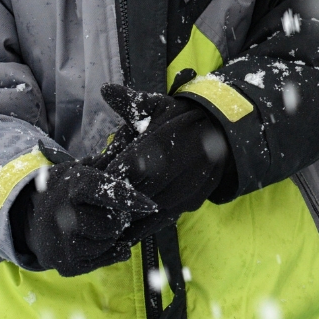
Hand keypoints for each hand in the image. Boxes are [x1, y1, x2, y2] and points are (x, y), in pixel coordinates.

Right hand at [13, 160, 162, 276]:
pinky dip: (108, 251)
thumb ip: (110, 156)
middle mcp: (62, 215)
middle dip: (118, 218)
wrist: (32, 223)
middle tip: (110, 213)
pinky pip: (105, 259)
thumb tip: (133, 131)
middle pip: (112, 222)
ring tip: (96, 225)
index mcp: (69, 186)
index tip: (149, 205)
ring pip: (109, 241)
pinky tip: (96, 240)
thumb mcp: (82, 169)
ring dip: (111, 235)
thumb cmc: (66, 192)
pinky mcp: (66, 265)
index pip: (103, 190)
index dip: (128, 197)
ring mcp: (61, 242)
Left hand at [100, 84, 234, 216]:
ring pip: (153, 209)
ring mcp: (189, 187)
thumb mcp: (157, 106)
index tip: (98, 179)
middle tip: (96, 205)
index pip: (133, 165)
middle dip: (119, 198)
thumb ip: (131, 103)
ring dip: (129, 217)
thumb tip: (105, 89)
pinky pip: (166, 218)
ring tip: (107, 224)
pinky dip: (145, 225)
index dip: (114, 175)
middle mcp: (181, 167)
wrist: (222, 133)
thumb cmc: (180, 119)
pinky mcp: (193, 201)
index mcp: (168, 141)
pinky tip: (127, 229)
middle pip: (141, 190)